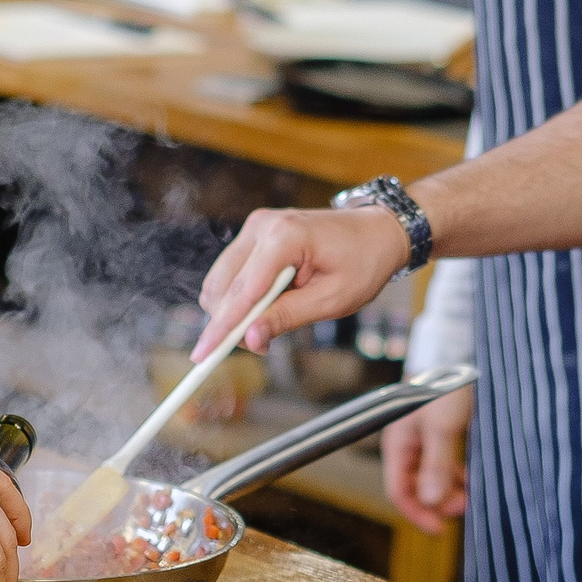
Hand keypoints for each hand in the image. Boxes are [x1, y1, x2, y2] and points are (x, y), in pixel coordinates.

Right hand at [193, 205, 409, 358]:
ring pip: (222, 280)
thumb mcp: (332, 299)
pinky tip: (271, 302)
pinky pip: (234, 272)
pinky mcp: (256, 233)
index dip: (221, 328)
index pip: (242, 291)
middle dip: (231, 322)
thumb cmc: (364, 261)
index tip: (201, 356)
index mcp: (284, 237)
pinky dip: (243, 295)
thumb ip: (287, 317)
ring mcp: (257, 226)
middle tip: (261, 343)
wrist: (379, 231)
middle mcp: (263, 225)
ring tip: (275, 319)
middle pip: (223, 286)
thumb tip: (250, 339)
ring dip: (237, 309)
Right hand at [382, 384, 473, 533]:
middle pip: (415, 488)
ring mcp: (423, 442)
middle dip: (437, 503)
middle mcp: (408, 446)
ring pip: (431, 479)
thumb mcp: (443, 428)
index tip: (440, 530)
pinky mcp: (439, 435)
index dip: (417, 514)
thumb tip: (430, 502)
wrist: (456, 355)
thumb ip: (436, 465)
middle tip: (464, 506)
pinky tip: (470, 478)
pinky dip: (455, 476)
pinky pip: (443, 465)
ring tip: (470, 495)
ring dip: (449, 491)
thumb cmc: (445, 387)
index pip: (398, 492)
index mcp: (398, 445)